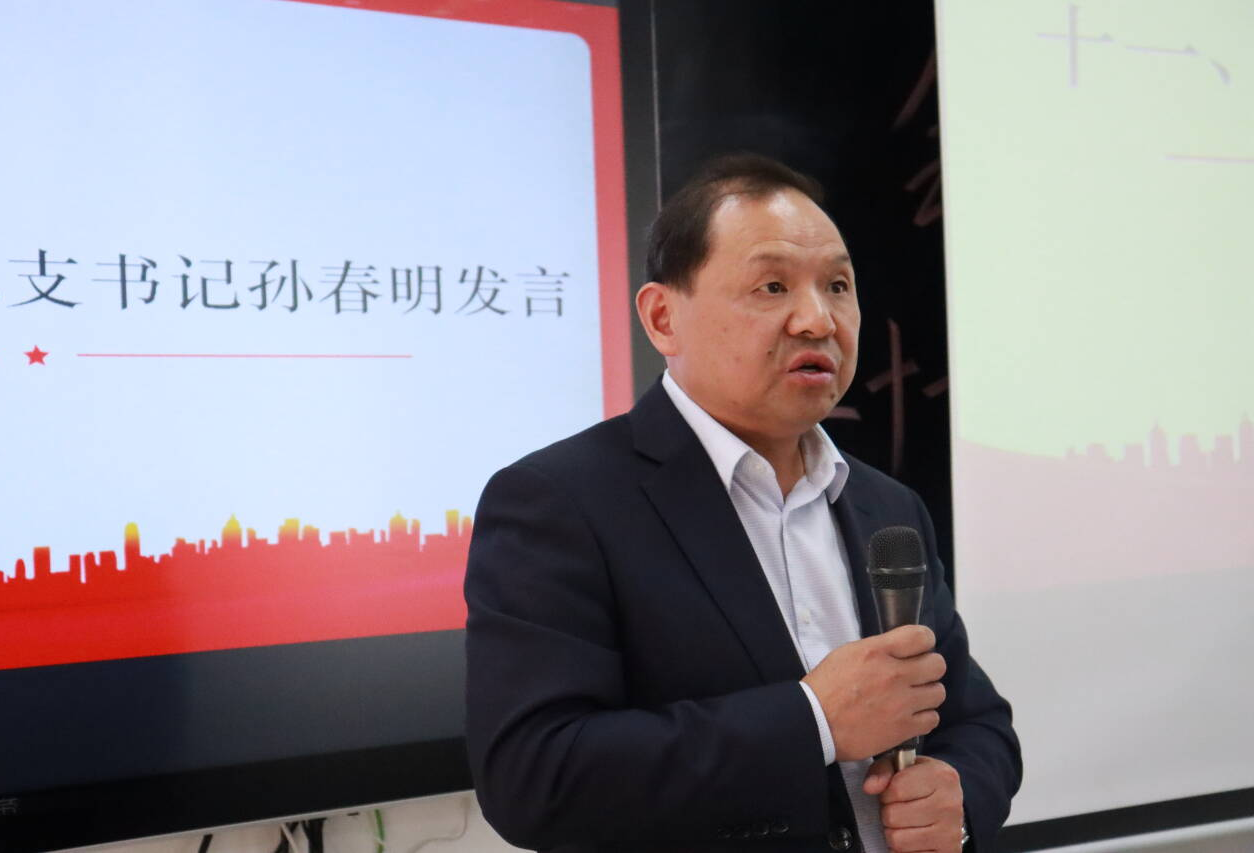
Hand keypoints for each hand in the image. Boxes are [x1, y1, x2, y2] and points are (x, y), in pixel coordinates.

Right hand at [801, 625, 945, 760]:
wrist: (815, 724)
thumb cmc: (825, 688)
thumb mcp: (847, 654)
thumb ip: (878, 649)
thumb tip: (901, 649)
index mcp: (876, 652)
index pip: (921, 636)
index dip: (924, 640)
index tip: (919, 648)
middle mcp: (893, 675)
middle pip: (937, 664)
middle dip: (929, 668)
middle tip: (916, 675)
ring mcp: (901, 703)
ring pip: (938, 692)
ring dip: (927, 694)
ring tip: (912, 697)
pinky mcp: (903, 728)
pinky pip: (932, 718)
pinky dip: (923, 717)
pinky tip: (909, 715)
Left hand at [863, 755, 964, 852]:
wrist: (947, 803)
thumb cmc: (920, 782)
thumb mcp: (901, 766)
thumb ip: (882, 770)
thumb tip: (869, 787)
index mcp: (941, 776)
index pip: (895, 789)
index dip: (886, 792)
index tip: (893, 792)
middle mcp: (949, 804)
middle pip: (893, 816)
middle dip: (888, 812)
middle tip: (899, 808)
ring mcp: (950, 832)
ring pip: (897, 839)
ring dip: (893, 832)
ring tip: (904, 822)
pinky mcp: (947, 852)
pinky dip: (904, 848)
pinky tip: (912, 835)